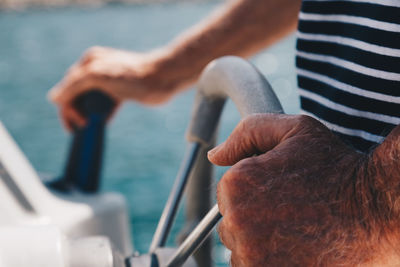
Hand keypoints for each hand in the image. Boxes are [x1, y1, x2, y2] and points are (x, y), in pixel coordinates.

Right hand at [48, 46, 175, 129]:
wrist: (163, 78)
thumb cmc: (132, 75)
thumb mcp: (99, 76)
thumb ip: (74, 85)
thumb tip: (53, 98)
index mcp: (89, 62)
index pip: (68, 87)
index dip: (68, 108)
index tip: (77, 125)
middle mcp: (97, 70)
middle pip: (77, 94)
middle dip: (76, 112)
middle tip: (81, 129)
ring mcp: (109, 82)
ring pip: (91, 101)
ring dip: (88, 115)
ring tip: (89, 127)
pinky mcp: (121, 92)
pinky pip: (105, 106)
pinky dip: (102, 115)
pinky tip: (103, 123)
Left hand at [208, 114, 399, 265]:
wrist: (377, 210)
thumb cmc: (336, 168)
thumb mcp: (294, 131)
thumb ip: (247, 134)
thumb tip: (214, 155)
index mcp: (236, 183)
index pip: (227, 195)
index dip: (254, 193)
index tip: (282, 193)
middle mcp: (236, 221)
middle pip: (231, 225)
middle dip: (254, 218)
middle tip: (291, 212)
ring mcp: (251, 255)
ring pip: (241, 250)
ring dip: (260, 243)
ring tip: (296, 231)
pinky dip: (269, 261)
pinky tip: (296, 248)